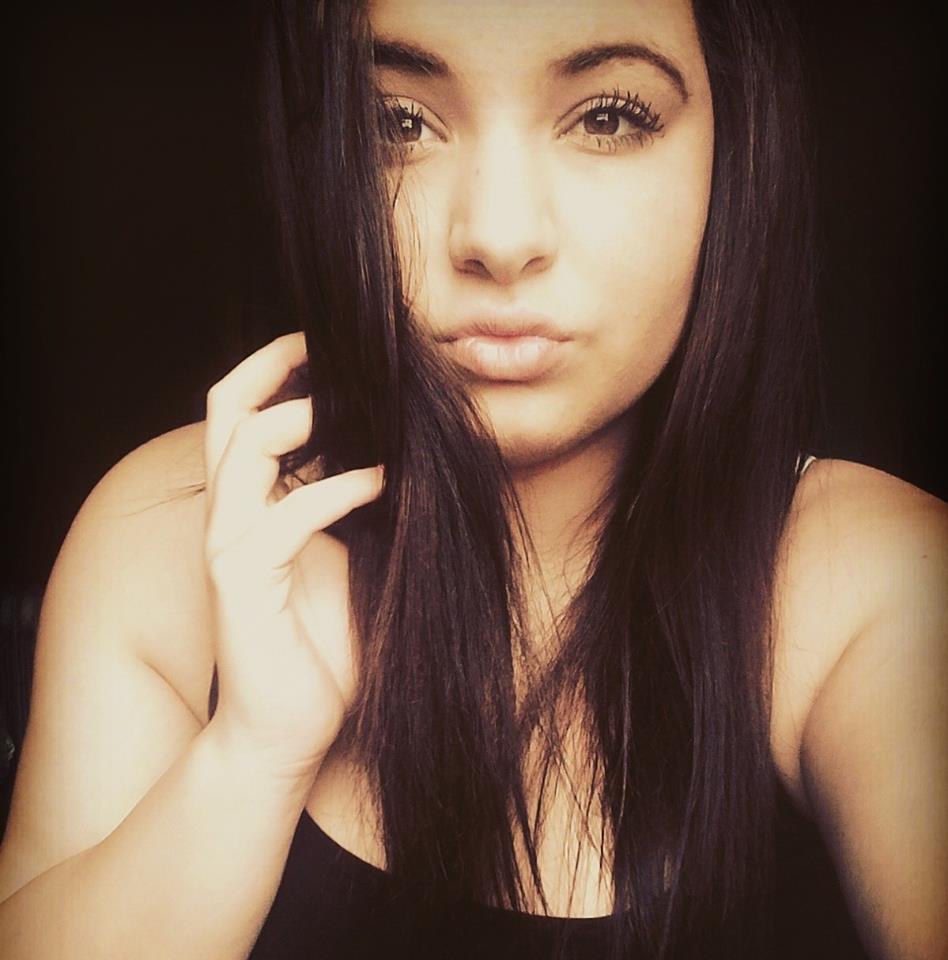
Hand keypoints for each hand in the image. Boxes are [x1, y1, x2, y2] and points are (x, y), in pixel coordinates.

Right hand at [203, 332, 382, 782]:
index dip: (279, 368)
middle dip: (274, 364)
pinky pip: (285, 516)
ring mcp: (229, 546)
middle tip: (328, 344)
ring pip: (245, 448)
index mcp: (251, 505)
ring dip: (305, 416)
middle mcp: (229, 515)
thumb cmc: (322, 647)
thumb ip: (351, 506)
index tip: (333, 346)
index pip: (245, 413)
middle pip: (227, 408)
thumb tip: (398, 452)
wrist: (287, 730)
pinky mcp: (240, 583)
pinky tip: (380, 482)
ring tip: (360, 409)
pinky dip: (337, 489)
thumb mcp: (348, 558)